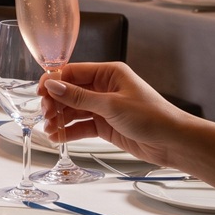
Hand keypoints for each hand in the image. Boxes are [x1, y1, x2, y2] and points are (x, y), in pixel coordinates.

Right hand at [38, 61, 187, 168]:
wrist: (175, 142)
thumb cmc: (152, 117)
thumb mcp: (112, 105)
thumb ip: (79, 97)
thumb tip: (53, 86)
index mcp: (109, 73)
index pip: (73, 72)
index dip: (54, 81)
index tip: (40, 92)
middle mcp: (104, 88)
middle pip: (70, 92)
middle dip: (55, 103)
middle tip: (46, 114)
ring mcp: (104, 107)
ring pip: (73, 110)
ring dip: (60, 119)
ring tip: (49, 129)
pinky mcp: (105, 125)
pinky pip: (81, 125)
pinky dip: (69, 131)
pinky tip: (58, 137)